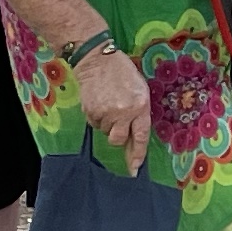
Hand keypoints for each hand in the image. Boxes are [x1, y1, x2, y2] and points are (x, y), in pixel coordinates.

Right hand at [78, 44, 153, 166]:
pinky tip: (98, 103)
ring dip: (106, 124)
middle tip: (116, 121)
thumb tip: (133, 135)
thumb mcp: (139, 90)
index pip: (140, 136)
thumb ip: (139, 112)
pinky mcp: (91, 111)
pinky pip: (94, 124)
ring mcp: (106, 113)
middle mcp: (124, 112)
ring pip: (105, 132)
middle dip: (117, 136)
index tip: (134, 169)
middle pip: (118, 140)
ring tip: (108, 104)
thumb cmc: (122, 73)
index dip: (137, 155)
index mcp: (140, 106)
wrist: (97, 61)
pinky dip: (96, 117)